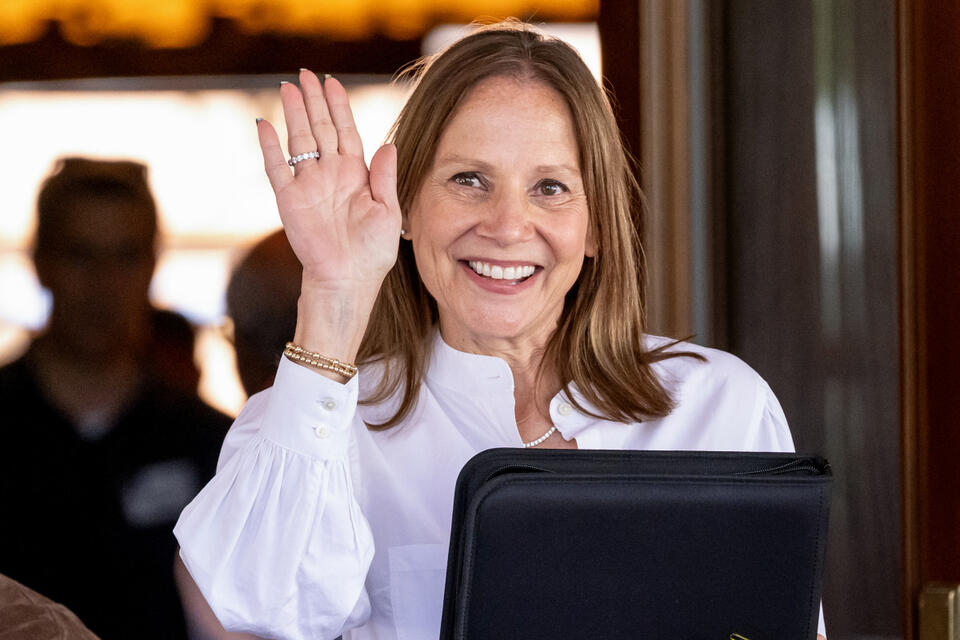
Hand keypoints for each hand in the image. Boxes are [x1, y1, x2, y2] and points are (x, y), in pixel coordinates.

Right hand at [255, 70, 401, 362]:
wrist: (348, 280)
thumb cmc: (372, 252)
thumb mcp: (389, 212)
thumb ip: (384, 177)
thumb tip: (387, 145)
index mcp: (356, 175)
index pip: (345, 131)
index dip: (338, 107)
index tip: (332, 82)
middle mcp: (330, 174)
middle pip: (320, 128)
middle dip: (314, 101)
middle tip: (305, 73)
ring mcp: (308, 184)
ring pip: (298, 140)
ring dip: (294, 113)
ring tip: (289, 87)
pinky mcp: (289, 199)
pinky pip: (277, 167)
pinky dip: (269, 146)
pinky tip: (264, 123)